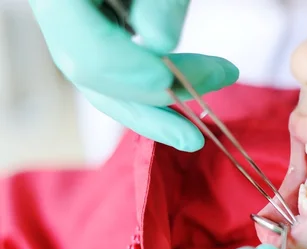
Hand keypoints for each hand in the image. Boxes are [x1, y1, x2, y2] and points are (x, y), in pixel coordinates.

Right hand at [30, 0, 237, 150]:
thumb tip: (160, 43)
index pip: (84, 49)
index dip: (128, 74)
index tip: (171, 80)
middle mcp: (57, 8)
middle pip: (93, 76)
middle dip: (151, 102)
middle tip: (201, 120)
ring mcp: (73, 22)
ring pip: (101, 84)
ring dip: (152, 110)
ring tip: (195, 130)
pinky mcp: (95, 30)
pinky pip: (113, 73)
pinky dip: (147, 93)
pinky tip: (179, 101)